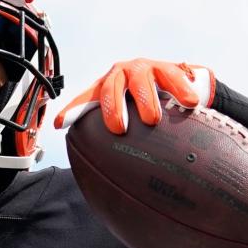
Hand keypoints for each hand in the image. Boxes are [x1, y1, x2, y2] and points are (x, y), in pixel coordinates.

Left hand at [53, 59, 214, 133]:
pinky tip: (189, 103)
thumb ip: (121, 139)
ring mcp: (143, 69)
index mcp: (106, 88)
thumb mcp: (131, 118)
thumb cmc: (149, 106)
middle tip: (118, 129)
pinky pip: (172, 78)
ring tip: (152, 120)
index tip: (59, 124)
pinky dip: (180, 91)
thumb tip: (108, 179)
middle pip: (108, 89)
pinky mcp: (166, 67)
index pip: (86, 100)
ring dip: (145, 101)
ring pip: (140, 83)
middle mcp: (120, 76)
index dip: (73, 111)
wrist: (181, 84)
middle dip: (112, 109)